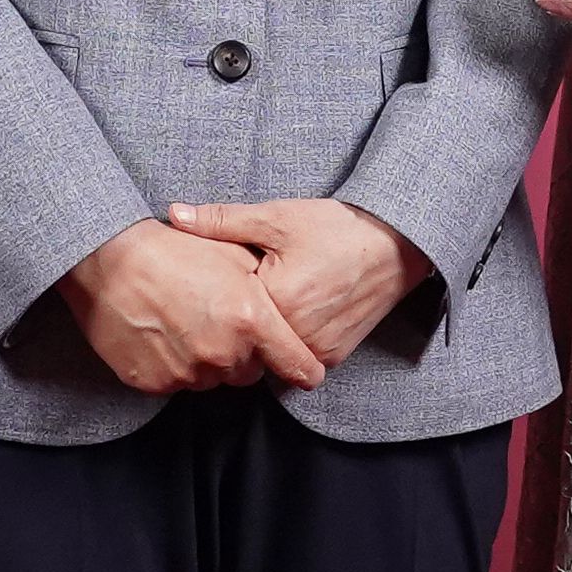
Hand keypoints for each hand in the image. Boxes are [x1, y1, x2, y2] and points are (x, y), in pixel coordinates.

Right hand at [59, 220, 324, 394]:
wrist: (106, 259)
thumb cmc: (172, 248)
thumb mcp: (233, 253)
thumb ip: (269, 288)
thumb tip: (289, 311)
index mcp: (251, 319)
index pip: (299, 367)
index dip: (304, 368)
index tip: (304, 367)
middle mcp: (223, 353)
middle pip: (250, 373)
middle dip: (243, 353)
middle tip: (219, 319)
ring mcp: (187, 372)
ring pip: (212, 379)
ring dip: (207, 360)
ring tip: (184, 321)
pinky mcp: (154, 384)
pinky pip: (177, 384)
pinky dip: (174, 365)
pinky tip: (161, 333)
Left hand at [164, 199, 431, 366]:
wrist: (397, 243)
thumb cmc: (337, 226)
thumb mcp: (276, 217)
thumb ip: (222, 221)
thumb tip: (174, 214)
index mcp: (278, 301)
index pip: (225, 311)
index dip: (215, 294)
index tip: (216, 275)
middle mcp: (299, 334)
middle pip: (246, 336)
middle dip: (238, 316)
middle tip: (245, 286)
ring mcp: (319, 350)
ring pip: (270, 351)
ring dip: (264, 331)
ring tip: (269, 296)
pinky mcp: (334, 356)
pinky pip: (296, 355)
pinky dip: (288, 337)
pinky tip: (292, 308)